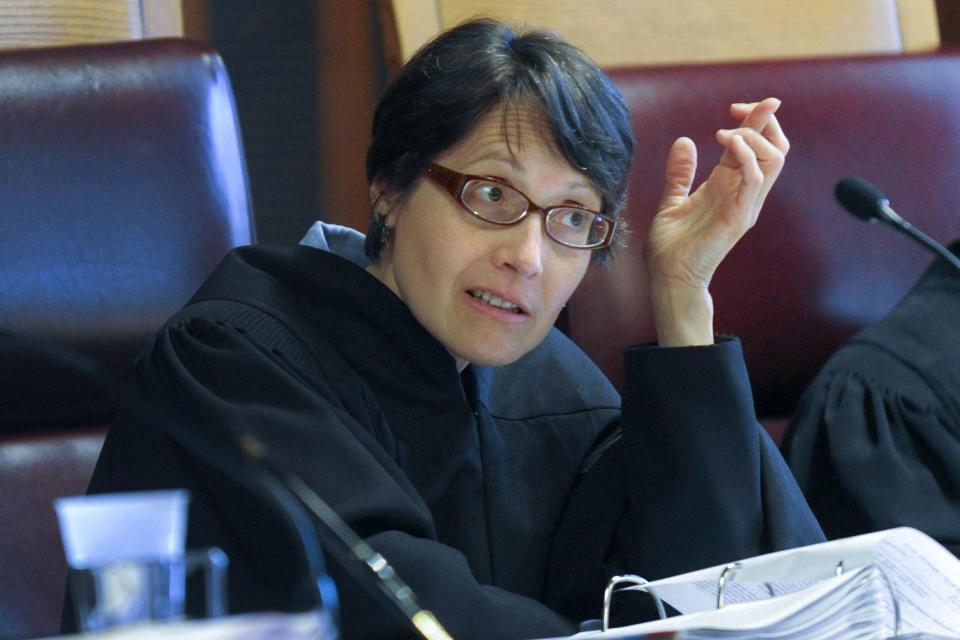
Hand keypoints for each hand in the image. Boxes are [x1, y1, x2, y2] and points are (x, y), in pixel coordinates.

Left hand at [643, 98, 787, 345]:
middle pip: (775, 147)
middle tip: (737, 109)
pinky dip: (748, 157)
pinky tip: (730, 145)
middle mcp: (744, 193)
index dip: (752, 120)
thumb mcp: (673, 200)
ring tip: (727, 133)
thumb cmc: (672, 246)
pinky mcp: (739, 217)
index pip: (756, 145)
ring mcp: (745, 205)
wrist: (669, 278)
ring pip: (775, 159)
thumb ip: (680, 173)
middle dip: (763, 120)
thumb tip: (684, 141)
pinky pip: (755, 179)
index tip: (734, 107)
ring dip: (755, 136)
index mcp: (729, 186)